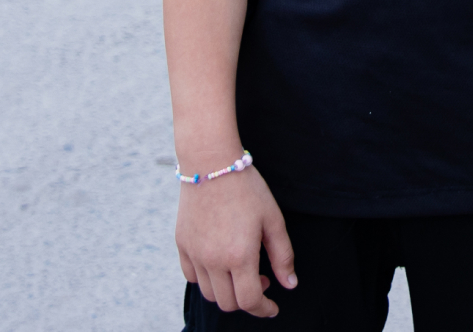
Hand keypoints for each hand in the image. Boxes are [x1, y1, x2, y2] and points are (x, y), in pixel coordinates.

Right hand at [176, 165, 295, 317]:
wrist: (211, 163)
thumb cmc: (247, 188)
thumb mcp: (272, 218)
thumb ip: (282, 255)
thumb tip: (290, 284)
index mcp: (239, 255)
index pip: (249, 301)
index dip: (263, 309)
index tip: (273, 307)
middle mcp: (213, 261)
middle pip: (228, 303)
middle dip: (247, 299)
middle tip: (261, 279)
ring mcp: (194, 255)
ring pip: (209, 293)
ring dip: (227, 291)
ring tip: (241, 269)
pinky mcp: (182, 246)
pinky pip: (192, 276)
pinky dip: (207, 279)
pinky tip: (220, 262)